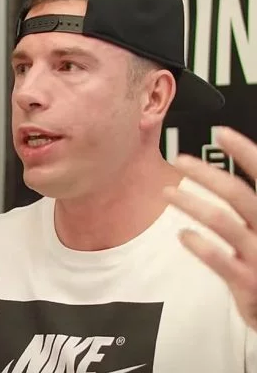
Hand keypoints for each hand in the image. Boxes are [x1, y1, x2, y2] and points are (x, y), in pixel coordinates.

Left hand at [163, 127, 256, 331]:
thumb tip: (227, 176)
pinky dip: (200, 245)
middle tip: (179, 160)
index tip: (221, 133)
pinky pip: (220, 260)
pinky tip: (183, 236)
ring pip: (222, 221)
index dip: (244, 151)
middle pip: (236, 193)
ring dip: (191, 203)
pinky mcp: (249, 282)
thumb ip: (250, 206)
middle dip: (206, 173)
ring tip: (167, 192)